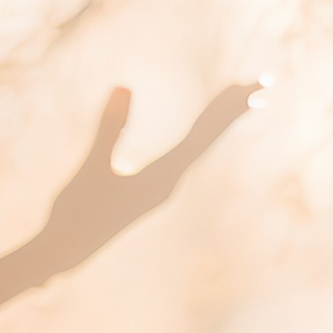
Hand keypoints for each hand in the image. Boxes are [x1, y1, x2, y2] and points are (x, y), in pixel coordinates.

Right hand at [31, 82, 255, 273]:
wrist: (67, 251)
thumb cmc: (78, 211)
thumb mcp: (93, 166)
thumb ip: (110, 127)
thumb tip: (123, 87)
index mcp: (163, 177)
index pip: (205, 134)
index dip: (230, 108)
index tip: (257, 88)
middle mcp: (170, 181)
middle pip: (211, 137)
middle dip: (234, 108)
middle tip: (265, 81)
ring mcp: (162, 186)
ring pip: (200, 145)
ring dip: (219, 119)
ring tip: (239, 94)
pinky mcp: (151, 188)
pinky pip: (185, 152)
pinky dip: (199, 133)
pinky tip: (200, 126)